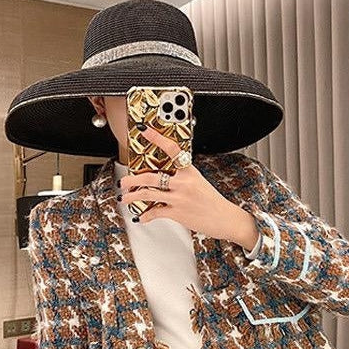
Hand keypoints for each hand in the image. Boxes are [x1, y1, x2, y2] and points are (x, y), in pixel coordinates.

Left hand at [119, 124, 258, 248]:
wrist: (225, 218)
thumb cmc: (212, 201)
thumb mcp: (199, 182)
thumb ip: (182, 177)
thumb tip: (165, 175)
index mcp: (189, 171)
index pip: (172, 150)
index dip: (157, 138)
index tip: (145, 131)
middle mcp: (183, 183)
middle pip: (151, 177)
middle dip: (132, 179)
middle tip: (123, 181)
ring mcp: (179, 198)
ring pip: (148, 194)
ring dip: (133, 196)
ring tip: (125, 197)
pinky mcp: (177, 213)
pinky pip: (155, 213)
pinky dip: (145, 216)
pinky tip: (140, 217)